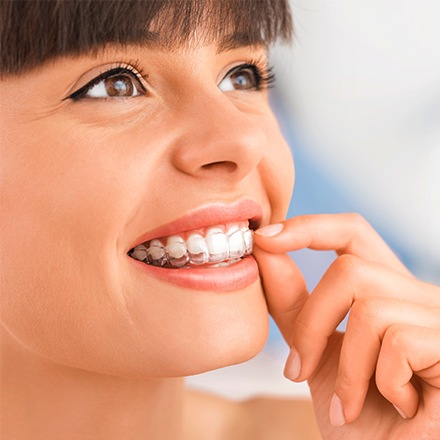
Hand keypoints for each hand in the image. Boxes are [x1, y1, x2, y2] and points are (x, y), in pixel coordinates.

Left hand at [253, 213, 439, 438]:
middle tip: (297, 369)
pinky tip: (400, 408)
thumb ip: (294, 304)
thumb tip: (265, 250)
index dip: (310, 227)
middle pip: (350, 269)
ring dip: (345, 368)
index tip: (265, 238)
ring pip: (369, 308)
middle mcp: (418, 296)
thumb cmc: (358, 416)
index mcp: (385, 291)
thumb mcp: (316, 353)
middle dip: (312, 322)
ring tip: (350, 404)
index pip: (352, 233)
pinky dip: (381, 383)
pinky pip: (398, 341)